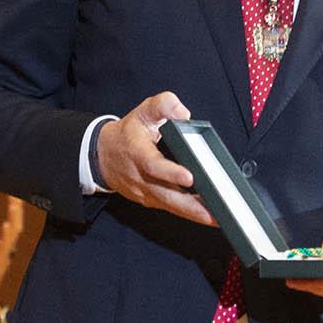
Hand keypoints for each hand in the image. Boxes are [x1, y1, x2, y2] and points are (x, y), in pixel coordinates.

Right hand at [95, 93, 210, 224]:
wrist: (104, 155)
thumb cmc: (128, 133)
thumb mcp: (143, 111)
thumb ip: (163, 105)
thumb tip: (183, 114)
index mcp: (137, 152)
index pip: (153, 165)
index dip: (170, 172)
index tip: (190, 177)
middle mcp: (140, 176)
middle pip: (166, 195)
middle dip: (190, 206)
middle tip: (214, 211)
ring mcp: (144, 192)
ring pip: (170, 206)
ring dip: (194, 214)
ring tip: (218, 218)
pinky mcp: (150, 201)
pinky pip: (171, 208)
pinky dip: (189, 213)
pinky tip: (209, 215)